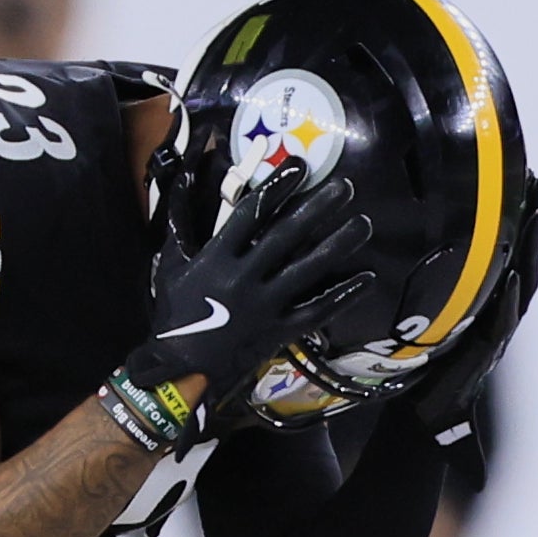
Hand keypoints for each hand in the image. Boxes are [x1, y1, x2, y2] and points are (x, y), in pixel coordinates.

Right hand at [124, 161, 372, 410]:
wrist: (181, 370)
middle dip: (318, 208)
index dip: (277, 187)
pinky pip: (316, 311)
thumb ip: (179, 222)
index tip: (300, 166)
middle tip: (346, 188)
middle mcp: (244, 278)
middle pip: (287, 236)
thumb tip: (182, 177)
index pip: (252, 213)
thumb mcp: (169, 265)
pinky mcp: (279, 331)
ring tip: (363, 224)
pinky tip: (367, 278)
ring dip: (338, 245)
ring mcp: (265, 306)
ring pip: (307, 270)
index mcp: (216, 259)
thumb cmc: (173, 315)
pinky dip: (343, 295)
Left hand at [400, 174, 537, 445]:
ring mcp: (495, 335)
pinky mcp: (484, 359)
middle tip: (537, 181)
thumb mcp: (423, 318)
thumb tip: (398, 239)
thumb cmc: (424, 369)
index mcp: (487, 301)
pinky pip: (501, 326)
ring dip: (529, 250)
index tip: (523, 177)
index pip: (509, 251)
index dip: (518, 217)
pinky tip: (515, 278)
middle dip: (532, 221)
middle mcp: (498, 313)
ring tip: (535, 214)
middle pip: (524, 259)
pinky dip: (509, 303)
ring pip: (521, 286)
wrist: (423, 418)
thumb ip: (424, 287)